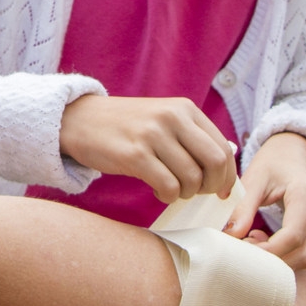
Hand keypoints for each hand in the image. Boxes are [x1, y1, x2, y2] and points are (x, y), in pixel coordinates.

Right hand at [59, 94, 236, 202]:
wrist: (78, 119)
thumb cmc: (125, 126)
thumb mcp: (162, 119)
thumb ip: (192, 137)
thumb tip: (225, 168)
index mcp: (184, 109)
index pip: (223, 147)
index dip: (228, 176)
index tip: (222, 190)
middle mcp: (172, 118)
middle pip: (216, 163)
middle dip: (213, 187)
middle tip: (198, 194)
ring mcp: (153, 135)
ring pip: (192, 179)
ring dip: (186, 193)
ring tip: (171, 188)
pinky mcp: (134, 155)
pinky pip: (169, 187)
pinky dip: (168, 196)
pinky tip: (158, 190)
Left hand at [225, 132, 305, 269]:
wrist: (297, 150)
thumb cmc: (274, 162)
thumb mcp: (255, 178)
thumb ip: (243, 207)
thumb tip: (230, 236)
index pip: (293, 236)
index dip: (267, 251)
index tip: (242, 249)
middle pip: (304, 253)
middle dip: (273, 260)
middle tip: (244, 248)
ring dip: (280, 258)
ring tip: (253, 240)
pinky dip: (288, 253)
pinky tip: (267, 239)